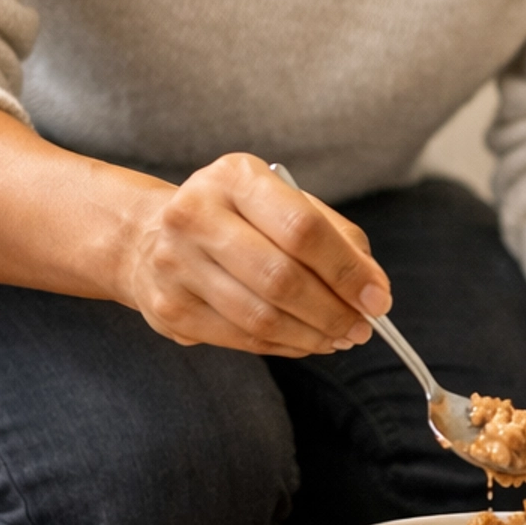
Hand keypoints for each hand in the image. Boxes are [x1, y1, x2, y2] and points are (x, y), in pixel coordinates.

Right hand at [120, 153, 391, 354]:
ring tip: (339, 338)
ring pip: (261, 317)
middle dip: (332, 310)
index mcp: (234, 178)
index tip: (377, 298)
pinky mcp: (169, 309)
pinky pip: (241, 338)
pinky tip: (305, 342)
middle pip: (281, 278)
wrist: (147, 235)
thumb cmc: (236, 218)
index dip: (346, 269)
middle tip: (361, 327)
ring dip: (311, 335)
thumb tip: (372, 288)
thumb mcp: (282, 203)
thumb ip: (334, 237)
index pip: (302, 228)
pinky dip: (284, 346)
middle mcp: (196, 215)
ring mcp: (175, 264)